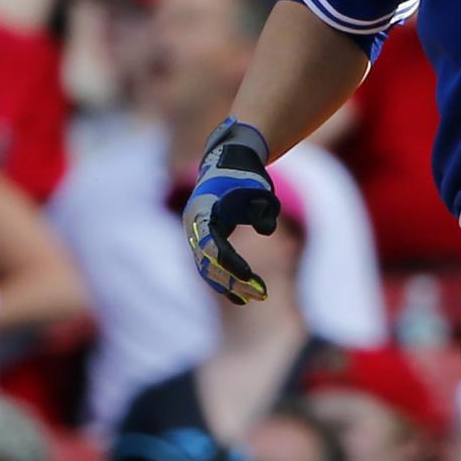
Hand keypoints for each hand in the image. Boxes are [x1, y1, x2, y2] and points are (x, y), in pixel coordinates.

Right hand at [183, 117, 279, 305]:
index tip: (248, 275)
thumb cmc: (245, 176)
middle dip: (233, 281)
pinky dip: (226, 280)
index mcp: (202, 212)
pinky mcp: (204, 241)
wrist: (228, 163)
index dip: (229, 262)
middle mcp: (194, 227)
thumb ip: (262, 209)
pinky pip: (211, 267)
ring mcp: (196, 235)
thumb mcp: (258, 189)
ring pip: (208, 269)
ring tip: (256, 297)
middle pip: (208, 263)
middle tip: (261, 294)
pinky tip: (243, 297)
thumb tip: (266, 231)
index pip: (212, 245)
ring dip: (231, 285)